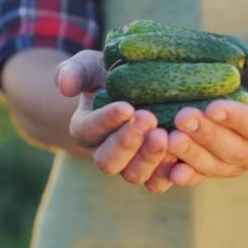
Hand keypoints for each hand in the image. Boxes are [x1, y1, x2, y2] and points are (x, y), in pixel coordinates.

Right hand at [56, 50, 171, 190]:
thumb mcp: (92, 66)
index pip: (90, 130)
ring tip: (166, 135)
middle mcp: (105, 153)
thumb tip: (65, 87)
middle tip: (148, 119)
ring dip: (149, 158)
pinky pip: (160, 182)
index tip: (126, 107)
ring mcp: (130, 166)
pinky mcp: (155, 172)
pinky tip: (183, 155)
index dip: (107, 121)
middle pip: (109, 161)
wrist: (140, 89)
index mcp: (86, 129)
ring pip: (134, 174)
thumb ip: (75, 71)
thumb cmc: (111, 75)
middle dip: (128, 142)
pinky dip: (170, 173)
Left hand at [164, 42, 247, 185]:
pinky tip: (167, 169)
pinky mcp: (211, 167)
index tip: (212, 107)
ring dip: (192, 155)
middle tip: (184, 117)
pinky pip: (198, 175)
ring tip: (171, 139)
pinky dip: (183, 174)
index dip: (237, 119)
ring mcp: (234, 164)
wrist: (245, 87)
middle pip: (234, 150)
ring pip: (215, 166)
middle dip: (207, 135)